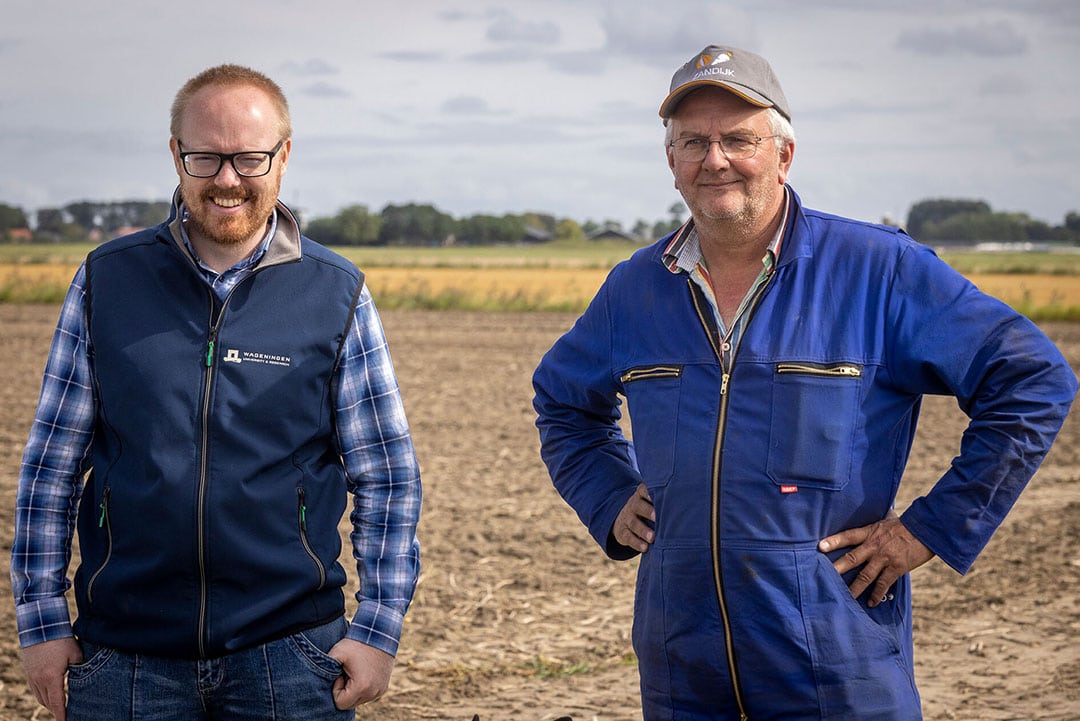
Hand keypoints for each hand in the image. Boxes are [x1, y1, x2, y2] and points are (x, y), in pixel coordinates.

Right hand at [21, 637, 81, 720]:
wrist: (40, 626)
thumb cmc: (61, 639)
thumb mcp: (76, 653)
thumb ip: (80, 668)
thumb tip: (86, 675)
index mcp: (52, 678)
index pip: (57, 703)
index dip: (62, 714)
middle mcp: (39, 680)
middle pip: (47, 702)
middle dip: (56, 710)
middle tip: (66, 714)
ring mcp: (31, 676)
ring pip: (40, 697)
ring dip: (49, 703)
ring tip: (58, 706)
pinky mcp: (28, 671)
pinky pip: (34, 689)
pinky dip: (42, 694)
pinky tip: (50, 693)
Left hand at [327, 638, 394, 708]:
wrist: (379, 634)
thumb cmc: (357, 643)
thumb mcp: (337, 652)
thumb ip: (324, 667)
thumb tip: (317, 680)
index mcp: (361, 687)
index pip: (340, 703)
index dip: (337, 689)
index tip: (341, 673)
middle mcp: (373, 692)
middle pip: (349, 704)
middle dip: (345, 690)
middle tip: (347, 672)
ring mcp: (379, 691)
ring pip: (358, 700)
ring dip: (353, 690)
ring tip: (355, 671)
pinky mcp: (383, 688)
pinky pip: (368, 695)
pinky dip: (362, 688)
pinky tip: (363, 672)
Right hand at [612, 483, 655, 552]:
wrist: (624, 517)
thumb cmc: (648, 508)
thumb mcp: (650, 500)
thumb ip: (662, 499)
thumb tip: (688, 497)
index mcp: (641, 495)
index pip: (644, 490)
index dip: (649, 492)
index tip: (658, 494)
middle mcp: (633, 505)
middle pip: (639, 507)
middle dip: (647, 511)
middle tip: (656, 517)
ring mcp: (626, 519)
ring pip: (634, 524)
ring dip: (643, 530)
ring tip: (652, 537)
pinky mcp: (623, 533)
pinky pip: (629, 538)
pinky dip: (637, 543)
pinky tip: (646, 548)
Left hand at [818, 511, 934, 606]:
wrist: (927, 529)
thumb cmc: (906, 524)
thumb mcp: (886, 520)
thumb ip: (874, 524)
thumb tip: (866, 515)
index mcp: (870, 532)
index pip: (848, 536)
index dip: (834, 541)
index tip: (819, 547)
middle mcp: (874, 546)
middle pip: (852, 558)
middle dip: (837, 568)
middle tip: (822, 576)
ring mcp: (885, 558)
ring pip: (865, 576)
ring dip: (854, 588)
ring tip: (844, 598)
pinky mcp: (896, 568)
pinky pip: (883, 584)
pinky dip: (876, 594)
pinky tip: (871, 603)